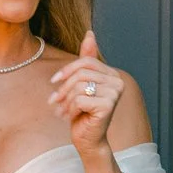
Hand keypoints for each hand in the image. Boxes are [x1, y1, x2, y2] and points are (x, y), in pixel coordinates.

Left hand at [48, 31, 126, 151]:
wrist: (88, 140)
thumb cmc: (83, 113)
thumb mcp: (81, 85)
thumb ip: (86, 61)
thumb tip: (90, 33)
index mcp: (112, 74)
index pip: (85, 62)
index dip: (67, 70)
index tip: (54, 81)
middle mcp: (118, 82)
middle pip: (81, 74)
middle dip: (63, 88)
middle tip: (55, 101)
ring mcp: (115, 94)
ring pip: (79, 87)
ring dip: (66, 101)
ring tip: (64, 111)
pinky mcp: (108, 106)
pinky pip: (79, 100)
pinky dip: (71, 110)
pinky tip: (72, 117)